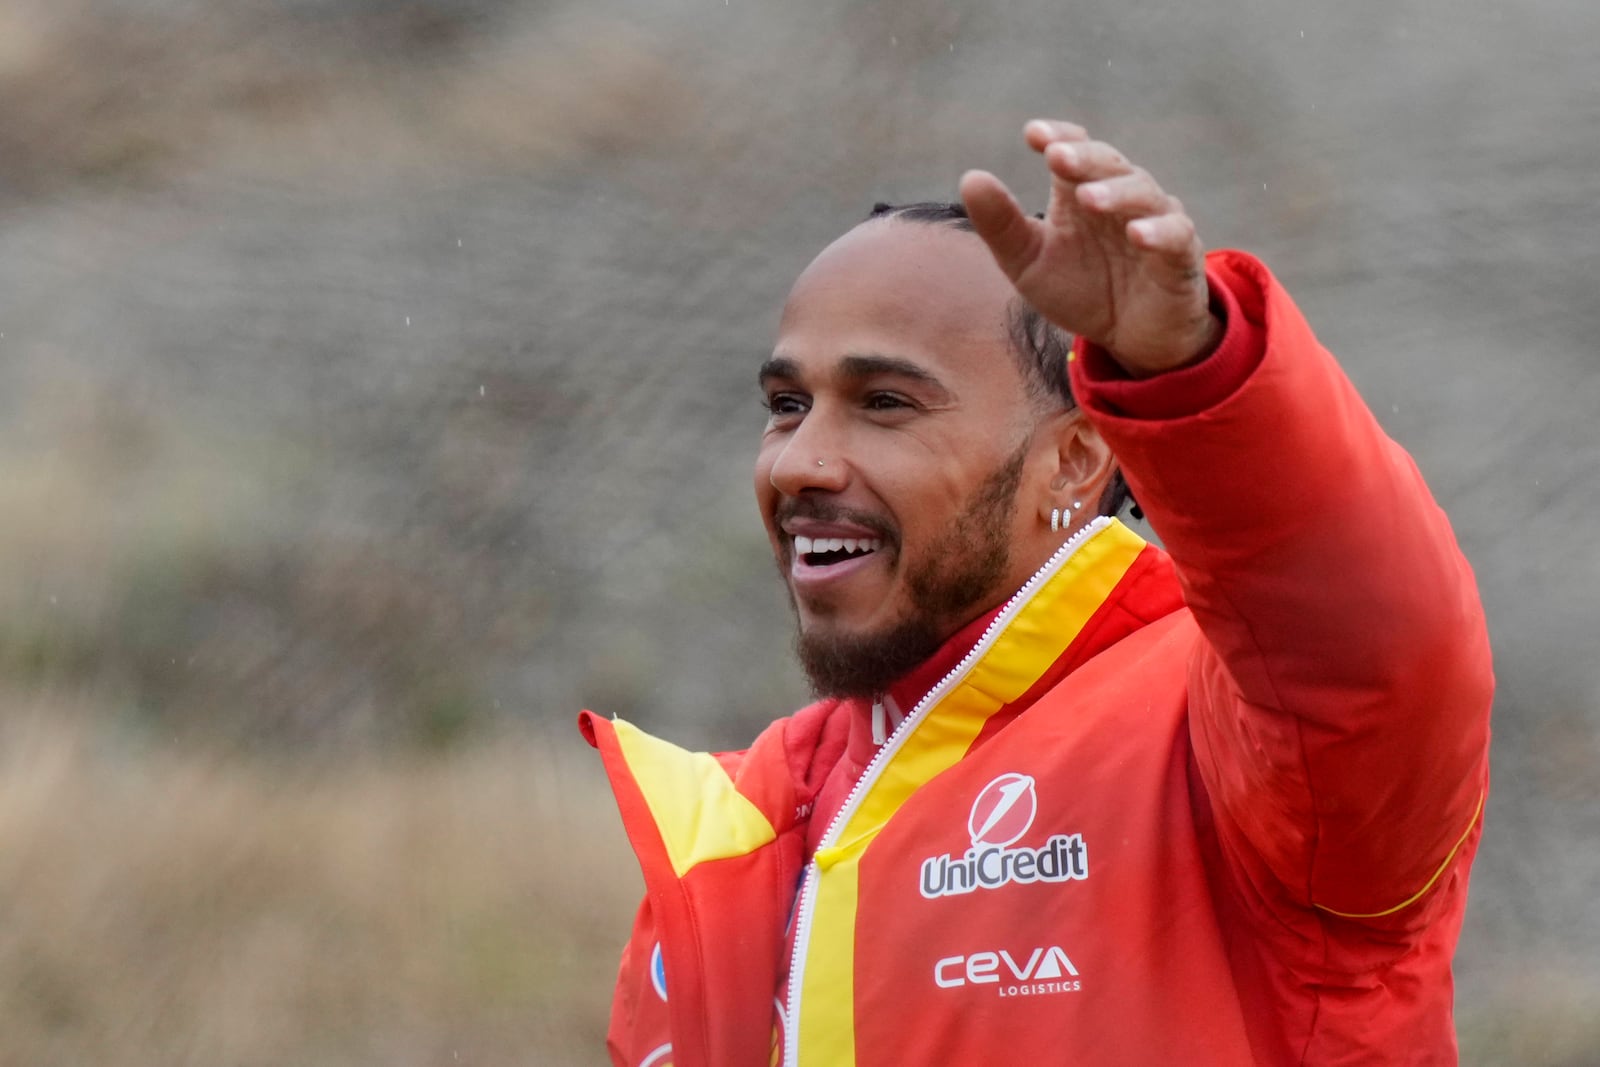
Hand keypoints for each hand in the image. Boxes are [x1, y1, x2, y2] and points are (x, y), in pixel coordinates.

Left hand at [960, 120, 1221, 376]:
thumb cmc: (1081, 290)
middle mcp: (1120, 196)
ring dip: (1115, 192)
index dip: (1057, 137)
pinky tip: (1137, 235)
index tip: (1033, 135)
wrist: (1129, 339)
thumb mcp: (1028, 263)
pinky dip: (1158, 231)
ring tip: (1089, 198)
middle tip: (1056, 157)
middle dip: (1083, 158)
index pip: (1073, 148)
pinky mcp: (1181, 253)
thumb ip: (1002, 225)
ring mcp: (1154, 220)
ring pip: (1141, 192)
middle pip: (1107, 163)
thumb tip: (970, 178)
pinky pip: (1175, 234)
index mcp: (1079, 191)